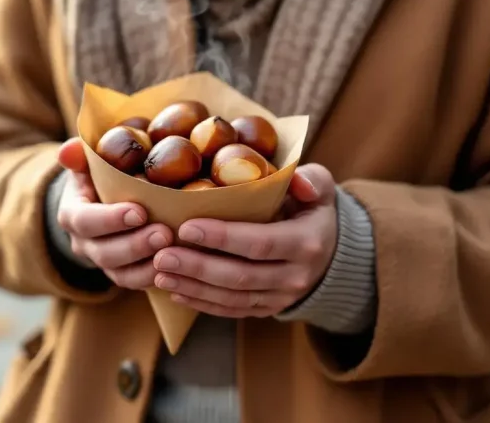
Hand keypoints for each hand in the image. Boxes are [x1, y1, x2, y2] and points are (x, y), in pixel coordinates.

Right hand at [56, 138, 172, 288]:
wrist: (100, 203)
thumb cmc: (97, 177)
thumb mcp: (86, 163)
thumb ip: (78, 155)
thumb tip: (67, 149)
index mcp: (72, 214)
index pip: (85, 221)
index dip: (110, 220)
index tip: (140, 211)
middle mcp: (84, 243)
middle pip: (104, 252)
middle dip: (135, 245)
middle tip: (164, 233)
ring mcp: (103, 262)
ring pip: (120, 274)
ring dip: (147, 265)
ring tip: (172, 249)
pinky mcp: (122, 273)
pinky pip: (135, 283)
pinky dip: (154, 278)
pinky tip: (175, 267)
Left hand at [152, 164, 337, 317]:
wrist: (331, 251)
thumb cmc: (313, 209)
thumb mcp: (320, 188)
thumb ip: (311, 179)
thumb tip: (299, 182)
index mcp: (306, 243)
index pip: (259, 243)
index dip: (222, 238)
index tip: (186, 227)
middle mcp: (294, 277)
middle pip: (240, 276)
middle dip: (197, 267)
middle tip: (161, 255)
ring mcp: (280, 298)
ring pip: (232, 298)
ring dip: (193, 287)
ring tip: (159, 273)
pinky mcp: (267, 309)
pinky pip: (232, 310)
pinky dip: (202, 303)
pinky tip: (175, 291)